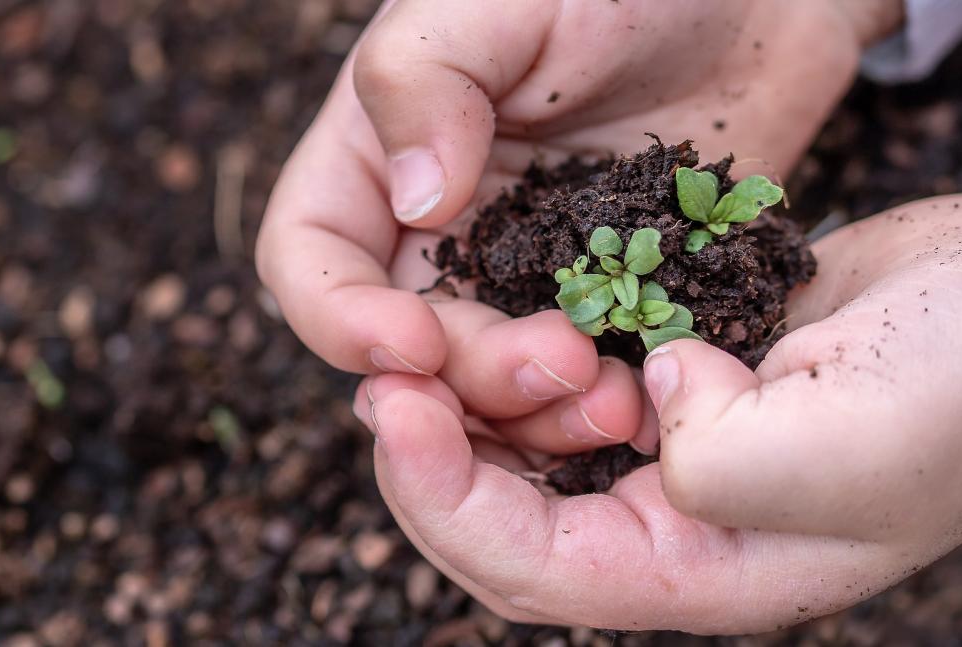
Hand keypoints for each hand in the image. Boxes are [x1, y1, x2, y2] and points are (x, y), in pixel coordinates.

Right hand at [257, 0, 892, 455]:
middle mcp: (440, 229)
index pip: (309, 258)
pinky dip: (604, 403)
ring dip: (537, 412)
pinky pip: (584, 377)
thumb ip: (426, 80)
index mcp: (380, 156)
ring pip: (492, 384)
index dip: (339, 317)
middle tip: (560, 362)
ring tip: (615, 399)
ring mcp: (525, 272)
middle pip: (410, 345)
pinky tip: (652, 396)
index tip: (411, 343)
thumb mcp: (502, 0)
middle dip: (469, 375)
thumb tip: (415, 203)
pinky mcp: (606, 299)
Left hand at [354, 193, 961, 633]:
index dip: (445, 500)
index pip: (532, 568)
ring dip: (472, 406)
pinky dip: (524, 361)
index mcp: (704, 571)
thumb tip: (648, 400)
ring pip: (528, 452)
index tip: (395, 411)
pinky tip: (496, 321)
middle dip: (432, 457)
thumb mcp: (847, 445)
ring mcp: (672, 450)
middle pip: (507, 519)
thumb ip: (723, 459)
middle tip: (382, 379)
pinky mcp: (677, 380)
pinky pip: (570, 386)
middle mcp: (674, 524)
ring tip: (424, 347)